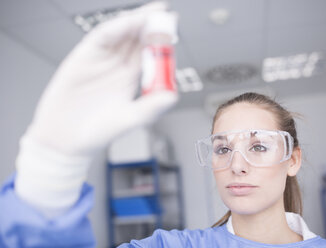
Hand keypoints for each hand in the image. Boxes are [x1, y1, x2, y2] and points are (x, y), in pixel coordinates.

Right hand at [15, 2, 177, 216]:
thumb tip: (172, 96)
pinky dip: (114, 29)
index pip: (150, 53)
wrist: (66, 140)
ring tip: (151, 13)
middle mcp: (117, 66)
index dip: (161, 40)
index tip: (174, 30)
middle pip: (137, 39)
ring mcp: (101, 60)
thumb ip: (151, 108)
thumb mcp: (129, 120)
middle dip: (151, 24)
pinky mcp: (83, 58)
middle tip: (165, 12)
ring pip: (120, 34)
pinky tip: (127, 23)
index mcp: (130, 78)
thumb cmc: (97, 132)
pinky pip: (100, 38)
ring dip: (135, 22)